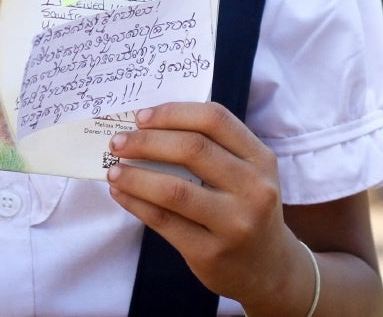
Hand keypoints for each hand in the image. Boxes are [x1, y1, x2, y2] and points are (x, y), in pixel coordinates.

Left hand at [106, 102, 314, 315]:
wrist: (269, 270)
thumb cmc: (248, 210)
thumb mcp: (248, 174)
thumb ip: (214, 150)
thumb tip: (150, 128)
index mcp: (261, 159)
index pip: (215, 120)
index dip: (173, 113)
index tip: (141, 116)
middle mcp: (253, 189)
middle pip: (192, 149)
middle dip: (146, 141)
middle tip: (118, 142)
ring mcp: (234, 223)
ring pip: (174, 189)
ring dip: (135, 176)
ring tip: (113, 170)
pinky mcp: (211, 253)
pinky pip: (164, 221)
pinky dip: (136, 204)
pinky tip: (121, 194)